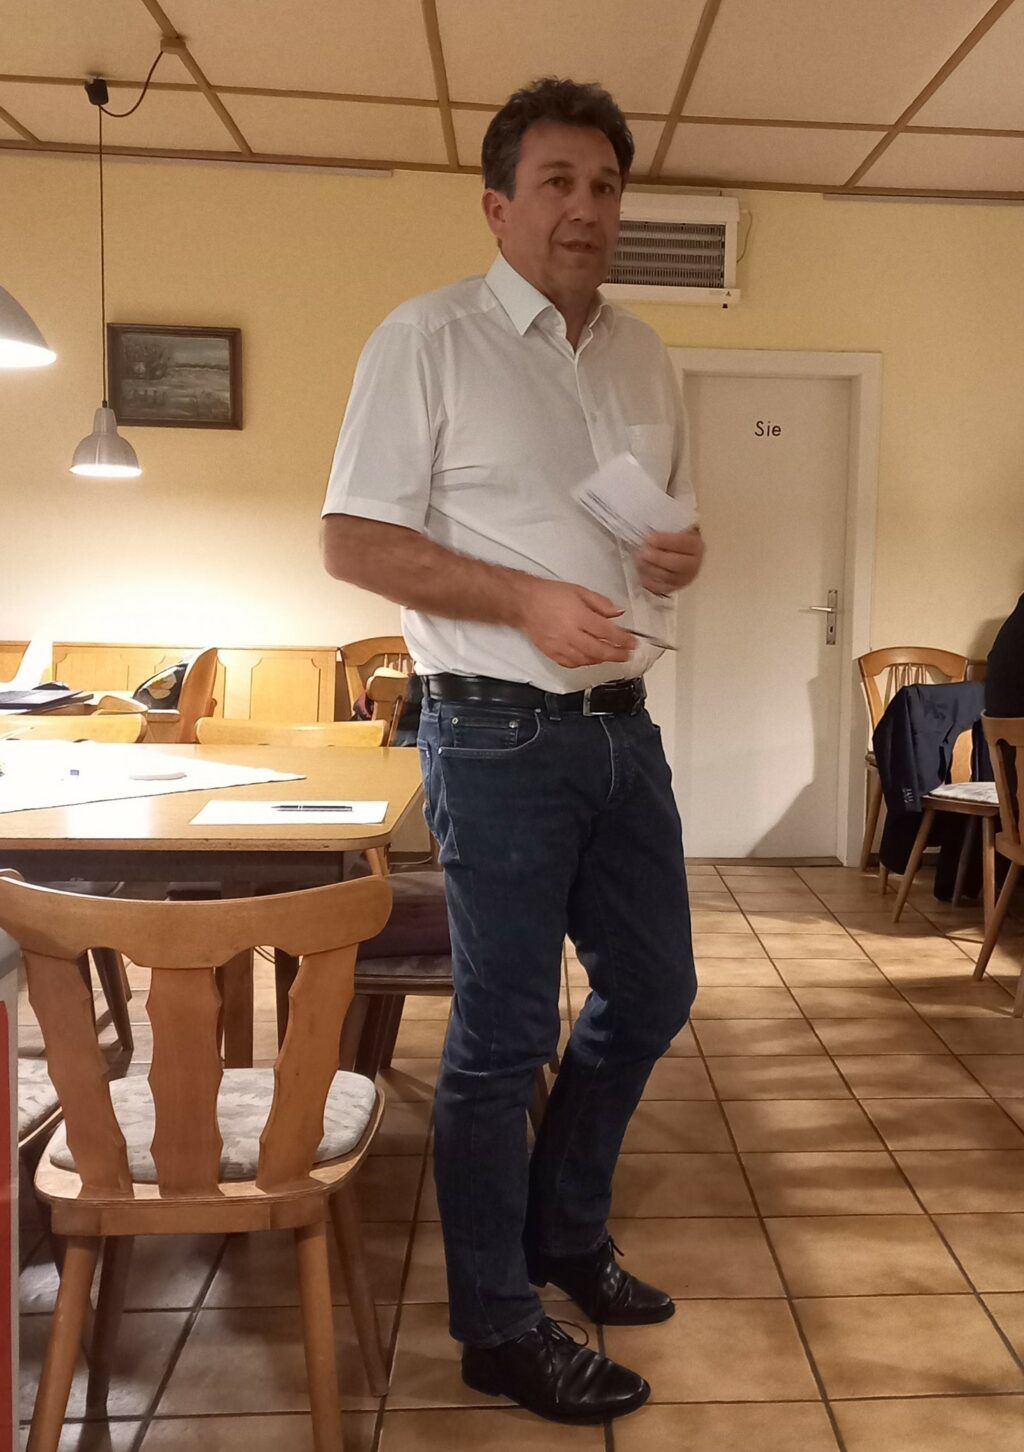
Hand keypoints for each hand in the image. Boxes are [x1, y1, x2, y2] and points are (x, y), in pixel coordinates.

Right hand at [514, 578, 635, 668]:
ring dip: (601, 660)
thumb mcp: (579, 591)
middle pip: (599, 650)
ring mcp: (560, 645)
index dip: (623, 639)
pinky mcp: (551, 652)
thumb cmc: (550, 594)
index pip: (607, 632)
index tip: (633, 643)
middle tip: (627, 655)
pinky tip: (590, 659)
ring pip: (586, 660)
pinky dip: (583, 663)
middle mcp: (570, 633)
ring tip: (611, 656)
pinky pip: (571, 663)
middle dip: (616, 655)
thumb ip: (600, 603)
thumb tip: (617, 613)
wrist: (524, 603)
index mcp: (579, 616)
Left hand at [636, 527, 703, 594]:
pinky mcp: (674, 588)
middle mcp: (694, 564)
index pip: (683, 543)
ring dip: (650, 569)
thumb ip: (666, 525)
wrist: (677, 550)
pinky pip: (661, 588)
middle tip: (642, 552)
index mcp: (696, 545)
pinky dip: (649, 581)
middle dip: (657, 558)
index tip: (649, 537)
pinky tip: (640, 573)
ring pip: (667, 577)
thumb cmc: (673, 535)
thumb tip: (650, 527)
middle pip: (677, 564)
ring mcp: (684, 578)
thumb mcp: (674, 526)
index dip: (665, 540)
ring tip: (638, 560)